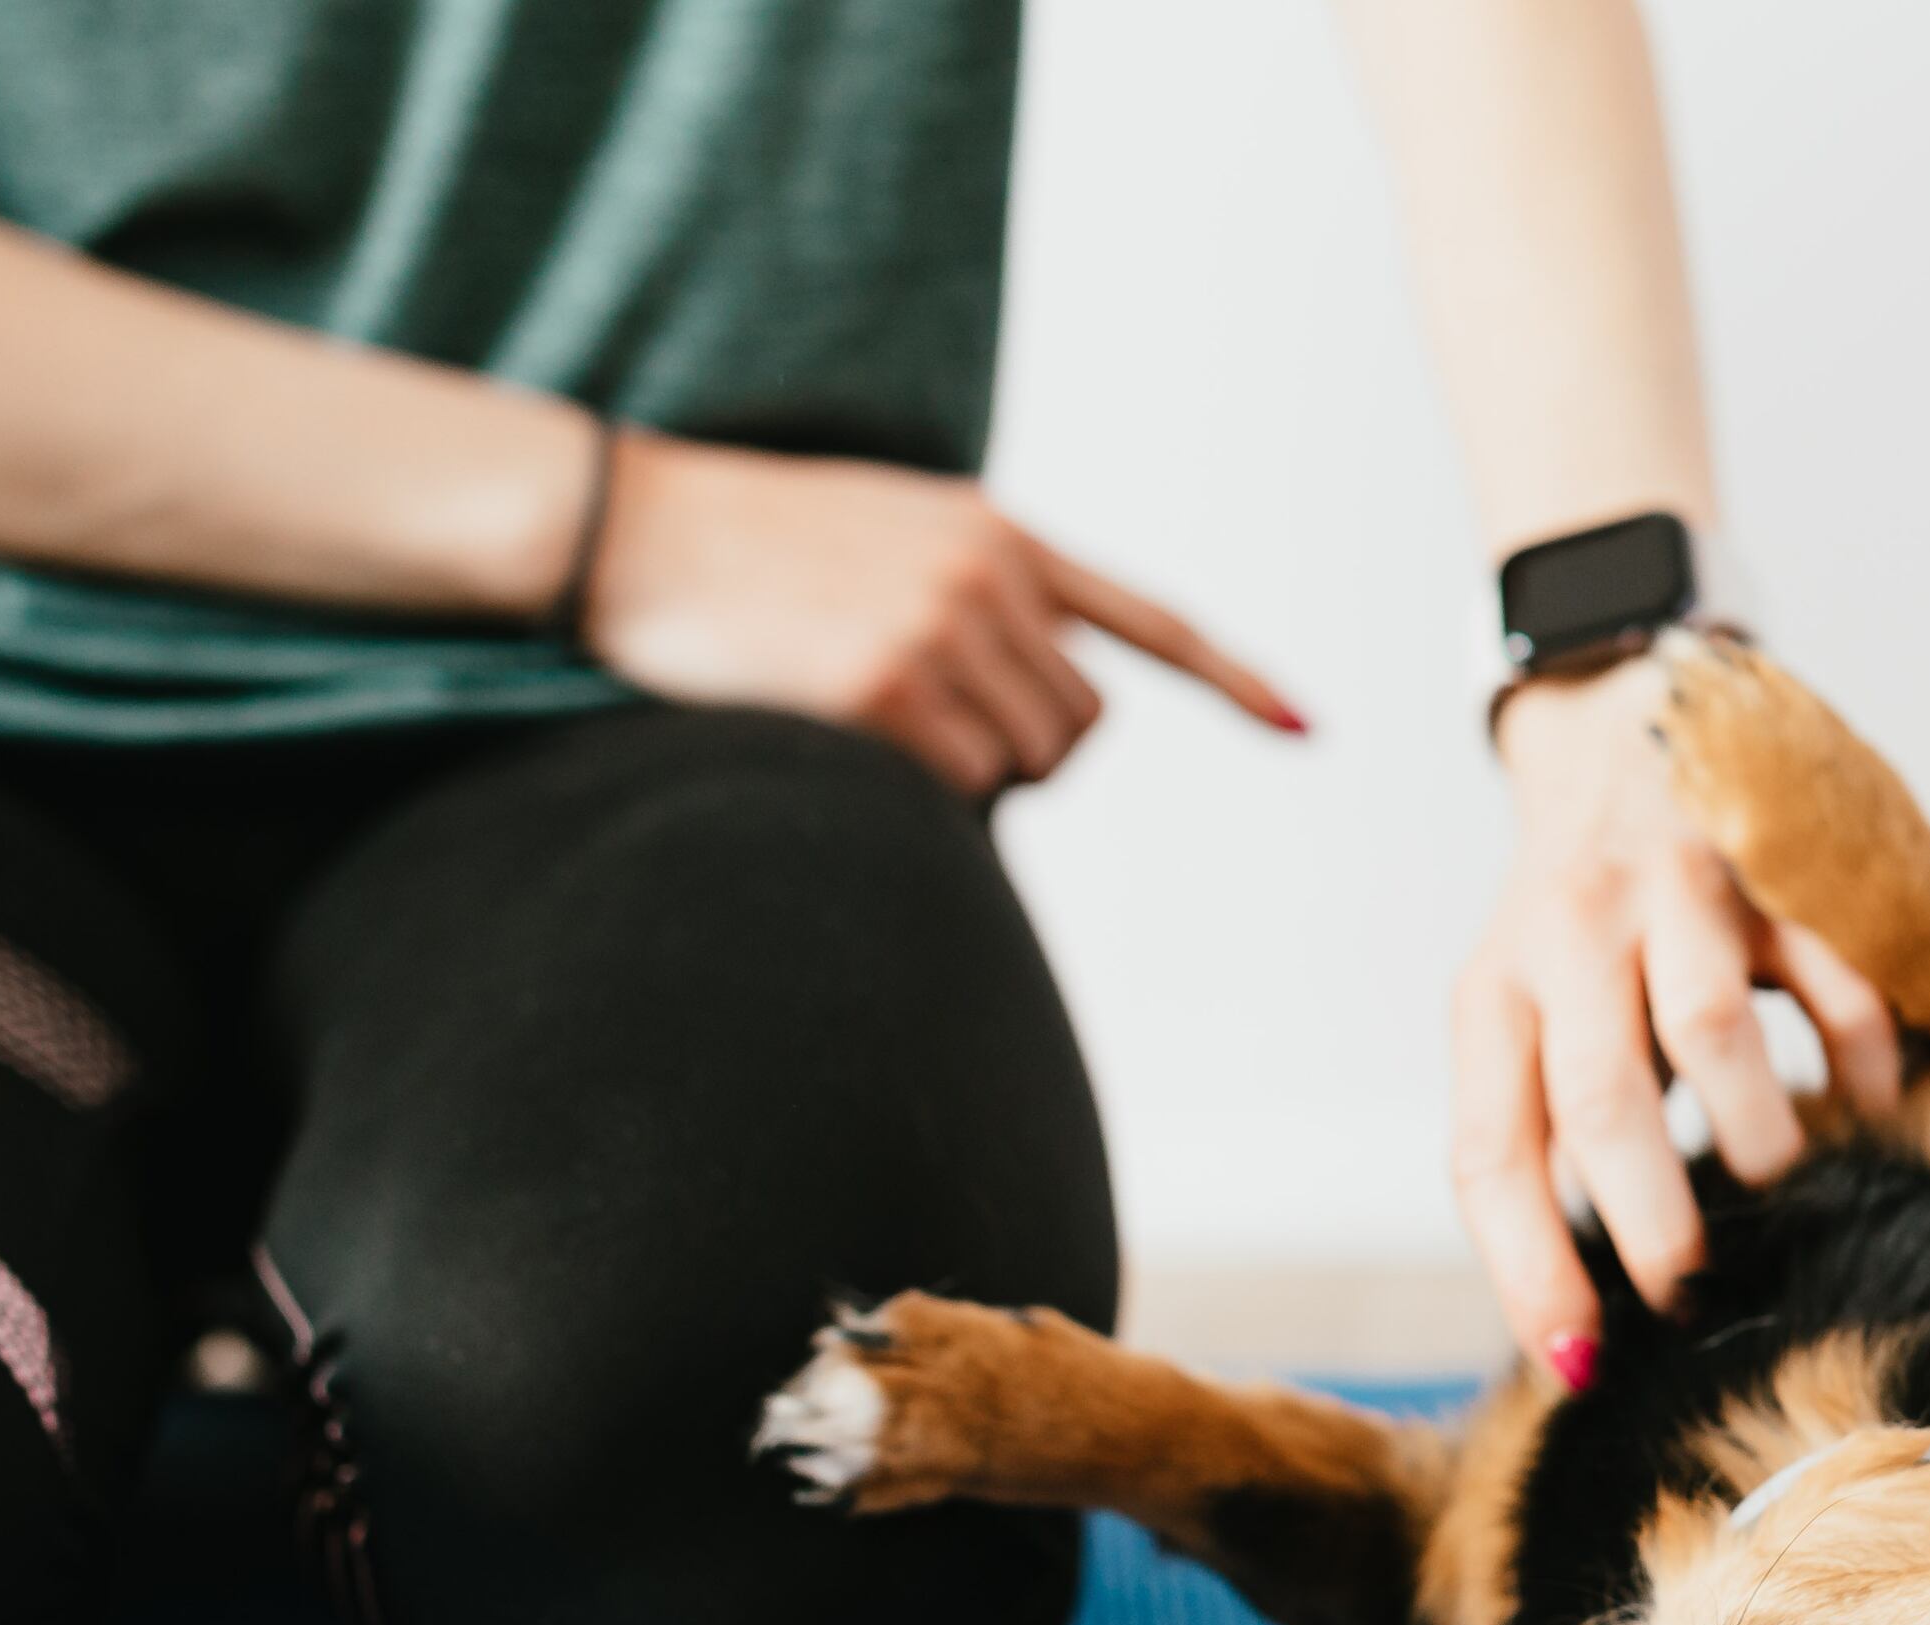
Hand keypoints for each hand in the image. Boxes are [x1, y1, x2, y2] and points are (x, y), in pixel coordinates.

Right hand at [577, 430, 1302, 795]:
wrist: (628, 526)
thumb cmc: (739, 549)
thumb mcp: (880, 535)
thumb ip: (970, 594)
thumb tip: (1030, 712)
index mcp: (997, 534)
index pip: (1148, 619)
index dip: (1231, 681)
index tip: (1302, 729)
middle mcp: (988, 575)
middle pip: (1082, 725)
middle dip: (1026, 754)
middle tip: (927, 732)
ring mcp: (939, 627)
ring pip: (1026, 765)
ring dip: (968, 776)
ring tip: (868, 717)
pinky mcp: (885, 686)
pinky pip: (958, 789)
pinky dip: (917, 793)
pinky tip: (841, 737)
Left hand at [1452, 654, 1906, 1387]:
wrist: (1620, 728)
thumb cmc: (1573, 928)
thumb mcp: (1521, 1012)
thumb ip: (1542, 1130)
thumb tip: (1576, 1320)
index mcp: (1491, 995)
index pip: (1491, 1149)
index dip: (1528, 1264)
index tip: (1576, 1364)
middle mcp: (1568, 938)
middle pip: (1600, 1097)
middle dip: (1648, 1219)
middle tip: (1689, 1295)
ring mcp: (1671, 893)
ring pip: (1709, 1029)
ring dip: (1752, 1136)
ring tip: (1776, 1196)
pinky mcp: (1771, 865)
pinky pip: (1828, 973)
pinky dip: (1857, 1058)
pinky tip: (1870, 1110)